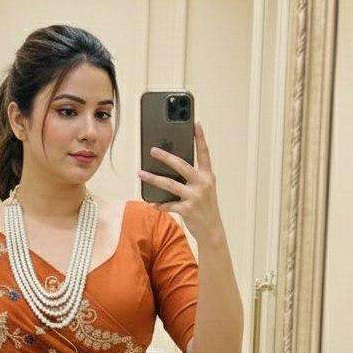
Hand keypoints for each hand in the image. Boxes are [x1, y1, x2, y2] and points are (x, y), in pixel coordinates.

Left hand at [137, 121, 222, 243]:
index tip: (195, 123)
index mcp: (208, 176)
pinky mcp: (187, 210)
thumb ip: (192, 176)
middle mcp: (202, 184)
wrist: (212, 229)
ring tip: (140, 173)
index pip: (204, 153)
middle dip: (165, 156)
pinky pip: (169, 205)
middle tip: (152, 150)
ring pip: (170, 184)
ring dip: (153, 178)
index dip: (200, 138)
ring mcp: (195, 197)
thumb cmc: (204, 206)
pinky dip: (159, 204)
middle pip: (182, 165)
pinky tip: (151, 202)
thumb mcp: (204, 188)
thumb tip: (170, 166)